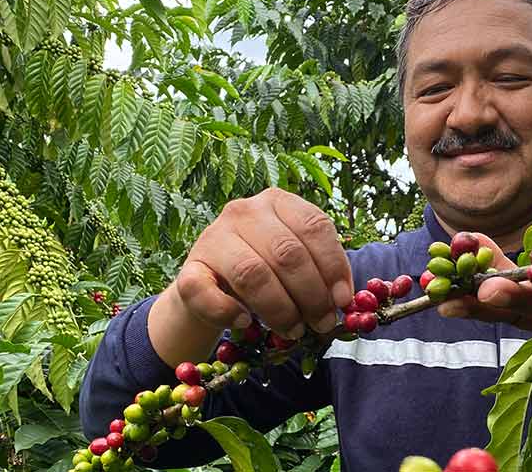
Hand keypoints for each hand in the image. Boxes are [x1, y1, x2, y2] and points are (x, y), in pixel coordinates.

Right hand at [169, 188, 353, 339]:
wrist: (209, 286)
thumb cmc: (265, 271)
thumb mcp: (295, 262)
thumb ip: (319, 272)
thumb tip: (343, 301)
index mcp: (278, 201)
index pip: (314, 226)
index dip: (333, 265)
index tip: (342, 301)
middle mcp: (244, 211)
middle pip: (286, 253)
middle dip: (311, 295)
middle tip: (321, 324)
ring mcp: (212, 237)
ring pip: (252, 273)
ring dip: (279, 309)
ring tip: (293, 330)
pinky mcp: (188, 269)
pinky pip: (206, 292)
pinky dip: (228, 312)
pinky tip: (246, 323)